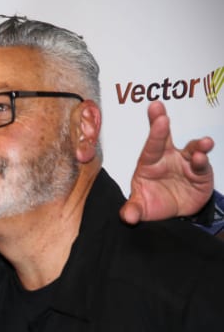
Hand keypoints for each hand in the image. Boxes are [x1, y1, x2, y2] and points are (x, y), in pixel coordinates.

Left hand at [120, 101, 214, 223]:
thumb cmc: (154, 202)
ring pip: (192, 149)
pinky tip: (202, 158)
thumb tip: (128, 217)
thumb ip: (133, 210)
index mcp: (149, 162)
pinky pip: (202, 166)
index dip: (154, 131)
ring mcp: (186, 163)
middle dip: (162, 124)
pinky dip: (202, 161)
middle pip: (166, 138)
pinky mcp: (200, 173)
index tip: (157, 115)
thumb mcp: (141, 208)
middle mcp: (168, 158)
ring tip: (204, 144)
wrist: (175, 214)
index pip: (150, 145)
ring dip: (199, 146)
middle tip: (161, 114)